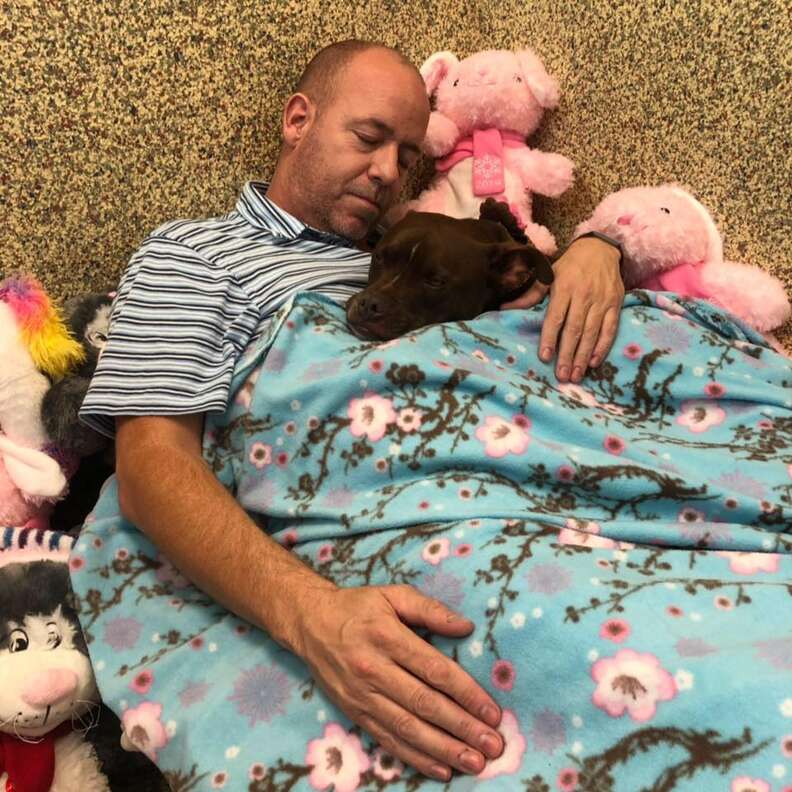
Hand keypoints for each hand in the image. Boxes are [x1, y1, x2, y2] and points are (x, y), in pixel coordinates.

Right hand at [294, 584, 504, 780]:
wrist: (309, 622)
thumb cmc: (358, 607)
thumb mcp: (392, 595)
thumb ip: (429, 609)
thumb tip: (466, 626)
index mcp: (387, 636)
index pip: (434, 670)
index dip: (466, 693)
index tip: (493, 712)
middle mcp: (374, 669)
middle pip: (424, 704)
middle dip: (462, 727)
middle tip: (493, 745)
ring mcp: (362, 696)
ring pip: (408, 728)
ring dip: (444, 749)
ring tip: (474, 763)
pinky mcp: (354, 713)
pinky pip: (387, 740)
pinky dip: (415, 758)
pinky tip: (440, 769)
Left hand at [501, 236, 623, 381]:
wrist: (600, 249)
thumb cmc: (569, 266)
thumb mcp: (548, 275)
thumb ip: (529, 295)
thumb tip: (505, 308)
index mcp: (564, 288)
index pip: (556, 317)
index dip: (550, 338)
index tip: (545, 357)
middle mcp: (583, 296)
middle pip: (574, 330)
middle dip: (567, 355)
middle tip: (561, 376)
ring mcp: (601, 301)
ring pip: (591, 333)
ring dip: (582, 356)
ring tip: (575, 375)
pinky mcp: (616, 304)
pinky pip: (610, 329)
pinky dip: (602, 347)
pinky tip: (593, 362)